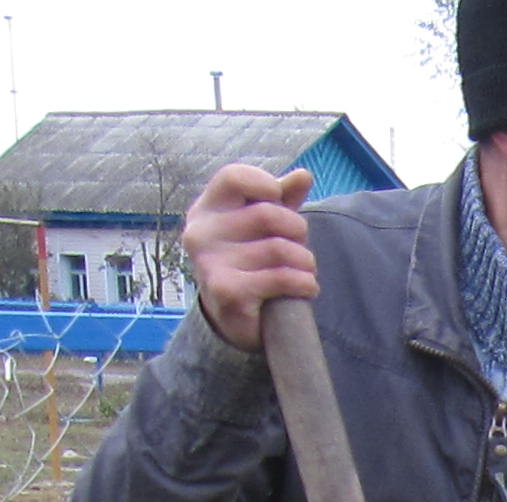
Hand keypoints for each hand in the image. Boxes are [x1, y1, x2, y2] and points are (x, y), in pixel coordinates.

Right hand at [183, 164, 315, 352]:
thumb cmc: (250, 264)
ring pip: (278, 249)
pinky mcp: (225, 291)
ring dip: (305, 262)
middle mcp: (201, 232)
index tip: (281, 203)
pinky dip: (304, 283)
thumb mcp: (263, 228)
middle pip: (266, 214)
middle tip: (302, 248)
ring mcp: (209, 262)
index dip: (267, 186)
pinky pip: (280, 278)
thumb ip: (280, 199)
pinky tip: (306, 288)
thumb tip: (304, 175)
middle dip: (297, 231)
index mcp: (207, 209)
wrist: (233, 320)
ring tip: (305, 271)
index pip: (235, 177)